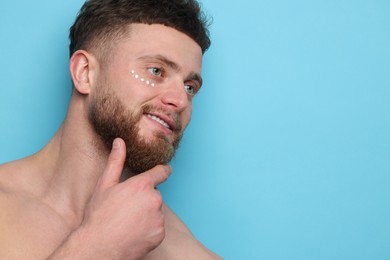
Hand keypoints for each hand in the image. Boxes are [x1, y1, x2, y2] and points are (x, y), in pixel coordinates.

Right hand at [79, 138, 170, 258]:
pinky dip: (149, 229)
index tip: (165, 170)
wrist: (99, 247)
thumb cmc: (99, 215)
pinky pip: (157, 227)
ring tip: (128, 222)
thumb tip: (119, 141)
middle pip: (154, 194)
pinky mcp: (160, 233)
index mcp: (142, 185)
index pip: (161, 172)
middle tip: (126, 208)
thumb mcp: (105, 185)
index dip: (163, 170)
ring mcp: (159, 217)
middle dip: (145, 198)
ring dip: (147, 214)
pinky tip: (134, 232)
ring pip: (156, 211)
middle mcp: (154, 199)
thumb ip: (116, 161)